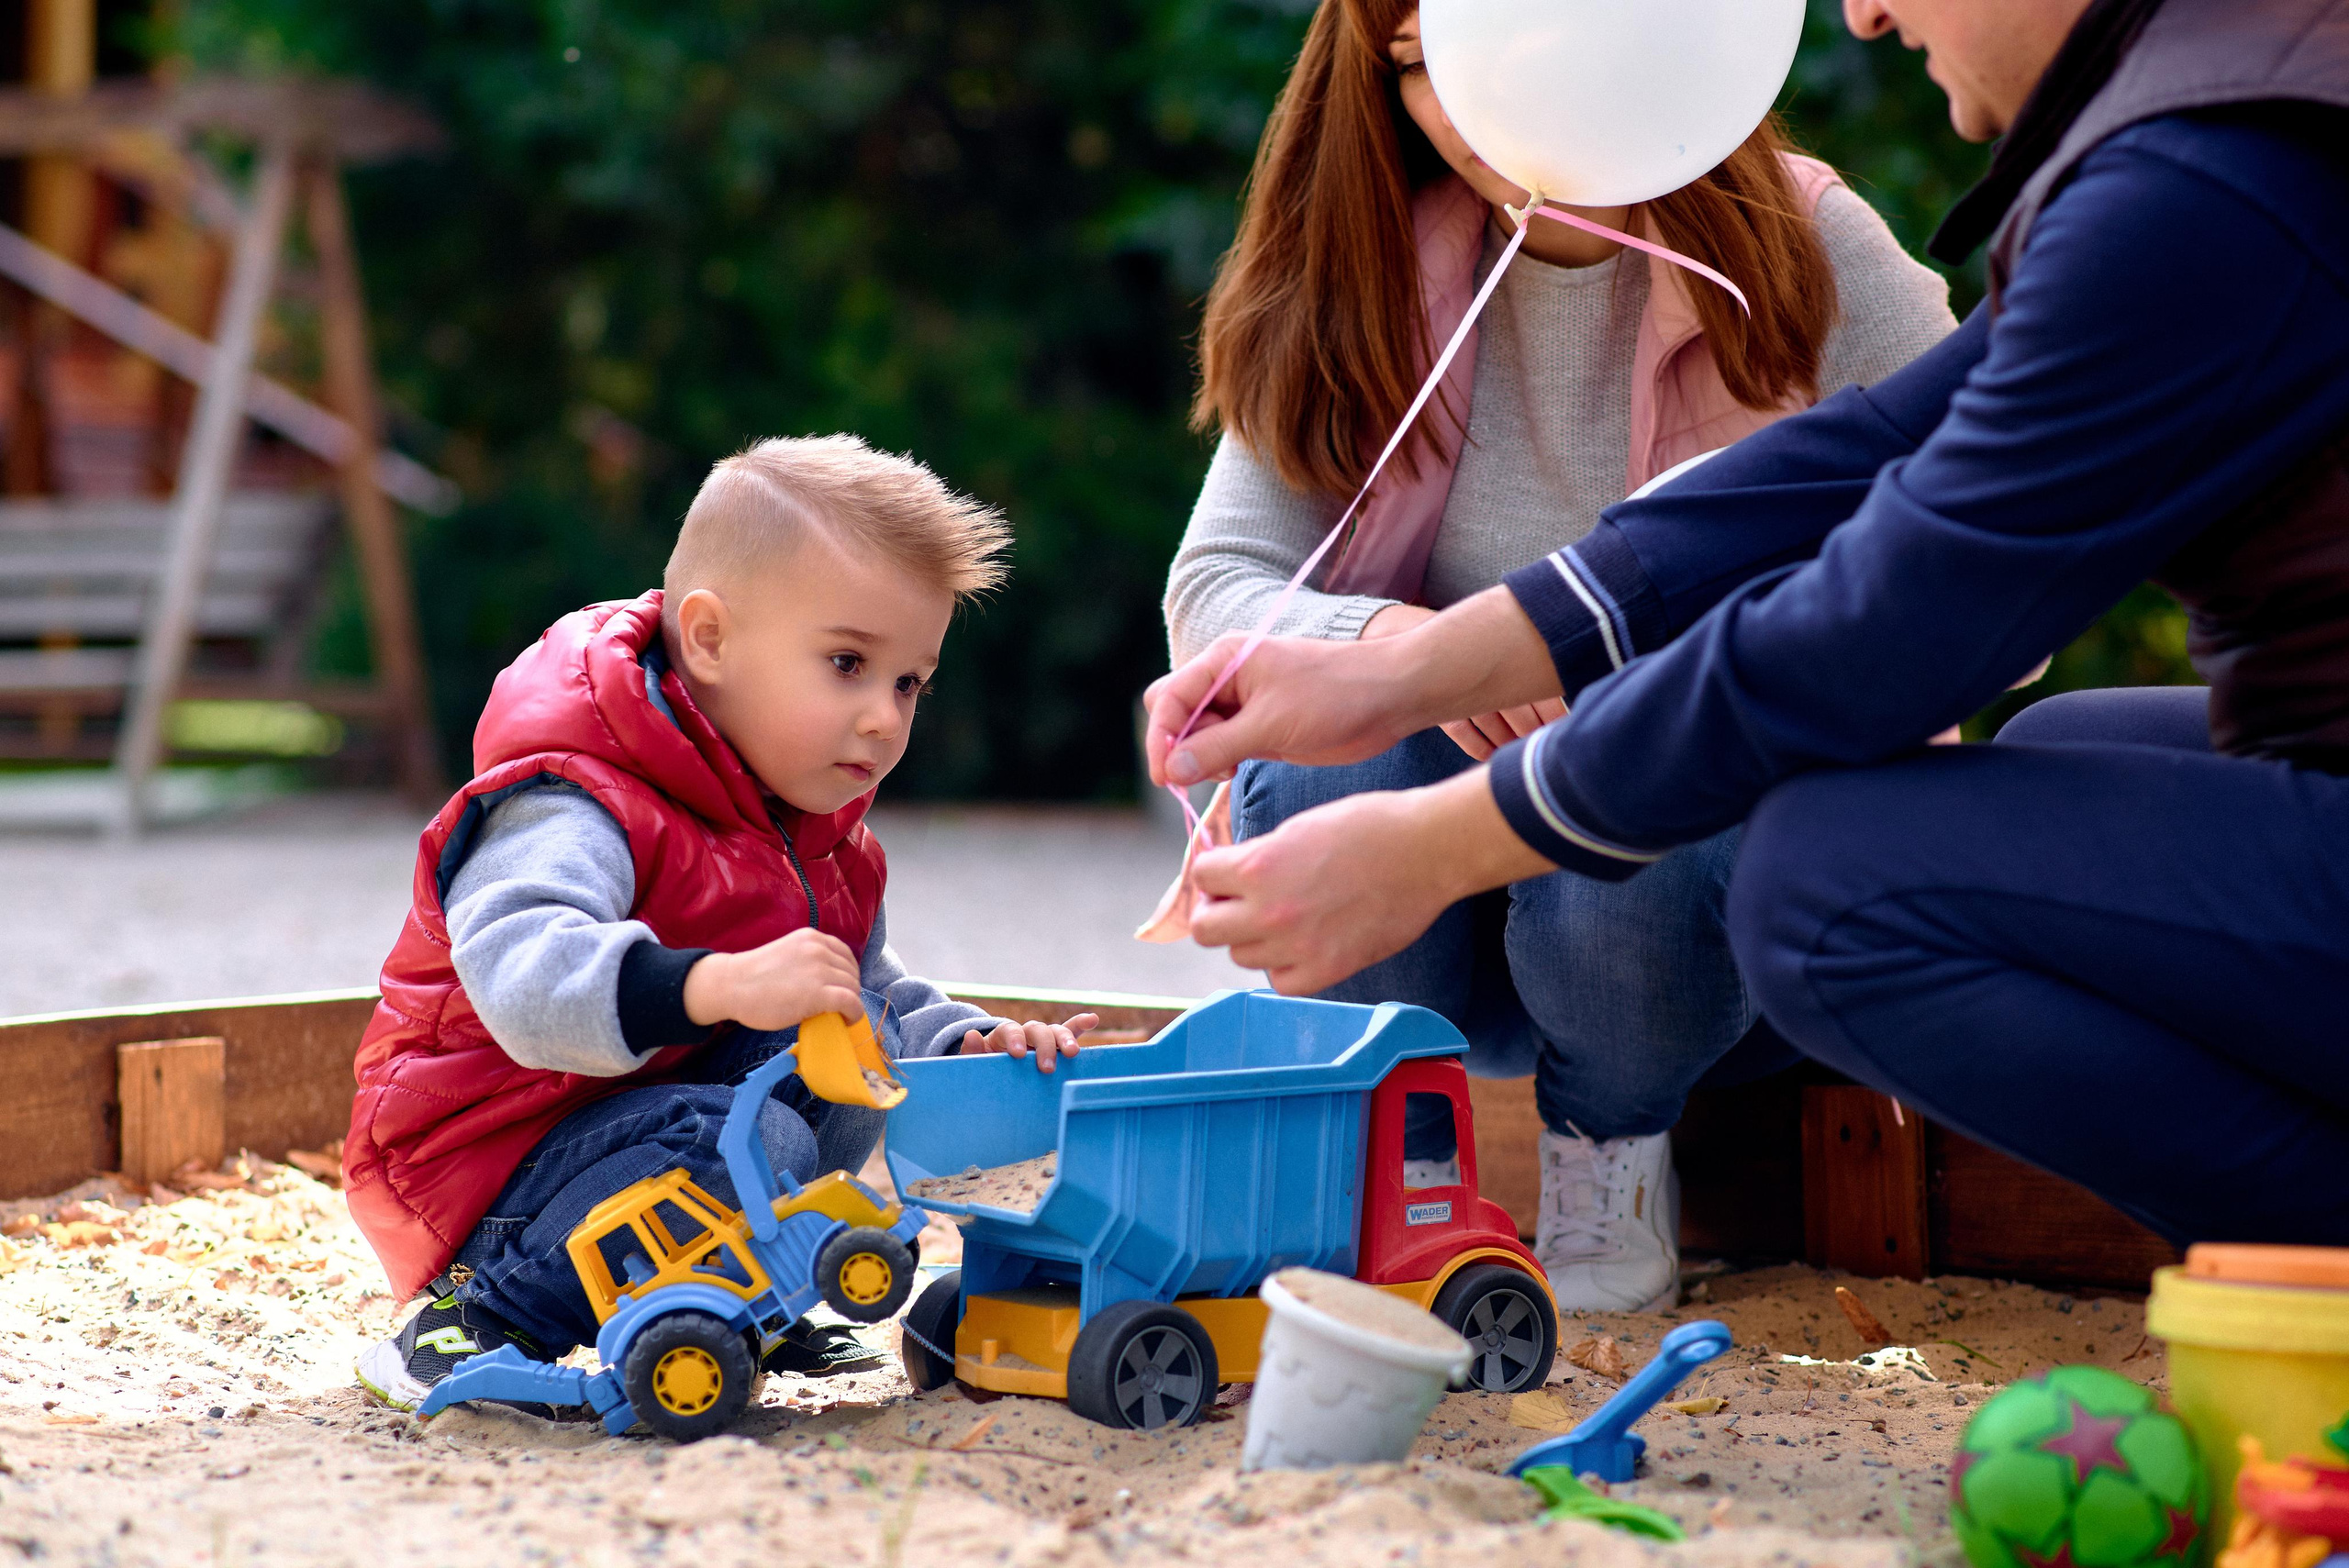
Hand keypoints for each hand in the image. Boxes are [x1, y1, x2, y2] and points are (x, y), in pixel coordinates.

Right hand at [682, 928, 862, 1031]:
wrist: (731, 985)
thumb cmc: (754, 976)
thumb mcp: (789, 955)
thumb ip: (811, 961)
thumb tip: (831, 982)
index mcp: (812, 938)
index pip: (845, 955)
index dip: (847, 975)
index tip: (840, 989)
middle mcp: (819, 949)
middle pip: (851, 973)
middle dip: (849, 990)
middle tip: (838, 1007)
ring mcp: (820, 970)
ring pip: (853, 987)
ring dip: (851, 1003)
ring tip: (840, 1015)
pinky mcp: (819, 993)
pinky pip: (851, 1002)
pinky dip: (854, 1013)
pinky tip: (847, 1020)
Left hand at [963, 1013, 1098, 1072]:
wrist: (996, 1075)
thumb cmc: (985, 1069)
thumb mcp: (975, 1062)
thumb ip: (972, 1052)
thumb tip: (971, 1035)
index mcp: (1004, 1035)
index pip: (1010, 1030)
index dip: (1015, 1039)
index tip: (1018, 1054)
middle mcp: (1025, 1033)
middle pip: (1037, 1030)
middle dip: (1044, 1046)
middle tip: (1046, 1067)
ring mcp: (1042, 1038)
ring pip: (1055, 1031)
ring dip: (1066, 1039)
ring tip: (1073, 1053)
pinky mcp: (1055, 1046)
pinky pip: (1070, 1032)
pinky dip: (1080, 1025)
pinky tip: (1092, 1018)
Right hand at [1146, 586, 1561, 788]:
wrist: (1391, 697)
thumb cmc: (1335, 700)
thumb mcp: (1270, 727)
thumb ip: (1215, 748)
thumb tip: (1170, 769)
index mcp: (1224, 660)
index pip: (1168, 700)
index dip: (1159, 739)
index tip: (1166, 779)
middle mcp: (1227, 675)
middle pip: (1175, 712)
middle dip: (1177, 745)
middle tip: (1198, 774)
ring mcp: (1243, 700)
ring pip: (1197, 732)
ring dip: (1200, 756)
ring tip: (1229, 768)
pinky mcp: (1260, 723)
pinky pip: (1222, 742)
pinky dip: (1220, 759)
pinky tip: (1237, 768)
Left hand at [1187, 770, 1553, 993]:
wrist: (1426, 851)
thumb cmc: (1367, 827)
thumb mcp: (1297, 828)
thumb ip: (1257, 856)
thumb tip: (1227, 875)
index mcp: (1258, 866)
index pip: (1200, 877)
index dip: (1213, 872)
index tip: (1228, 872)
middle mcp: (1269, 912)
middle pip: (1206, 930)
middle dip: (1218, 911)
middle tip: (1240, 902)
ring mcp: (1297, 946)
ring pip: (1241, 956)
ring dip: (1253, 939)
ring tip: (1284, 918)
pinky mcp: (1327, 971)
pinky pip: (1279, 982)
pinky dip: (1284, 966)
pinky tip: (1303, 943)